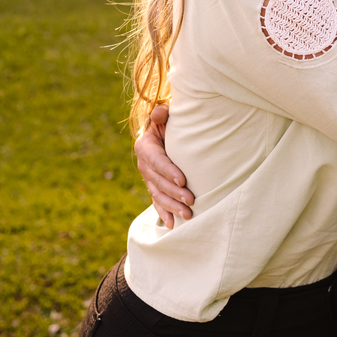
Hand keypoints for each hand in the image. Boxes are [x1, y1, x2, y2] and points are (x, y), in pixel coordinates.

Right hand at [134, 104, 193, 227]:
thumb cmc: (171, 121)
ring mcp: (148, 177)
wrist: (168, 131)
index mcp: (145, 146)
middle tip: (191, 201)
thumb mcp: (166, 115)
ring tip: (188, 215)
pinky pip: (158, 202)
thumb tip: (161, 113)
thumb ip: (163, 114)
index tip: (183, 180)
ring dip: (172, 206)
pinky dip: (165, 213)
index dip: (168, 171)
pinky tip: (174, 224)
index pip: (156, 160)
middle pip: (158, 181)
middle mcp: (144, 164)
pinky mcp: (155, 186)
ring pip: (158, 194)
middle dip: (174, 193)